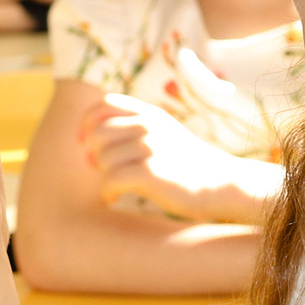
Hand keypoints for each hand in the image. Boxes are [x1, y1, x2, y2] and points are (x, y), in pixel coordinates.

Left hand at [84, 94, 282, 224]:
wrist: (220, 183)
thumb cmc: (185, 163)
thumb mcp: (162, 133)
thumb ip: (129, 131)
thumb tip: (83, 146)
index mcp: (150, 113)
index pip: (104, 105)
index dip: (88, 123)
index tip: (86, 143)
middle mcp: (149, 125)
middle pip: (98, 134)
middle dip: (96, 154)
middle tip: (110, 171)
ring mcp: (150, 147)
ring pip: (102, 159)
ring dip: (105, 176)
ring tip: (118, 187)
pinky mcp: (151, 173)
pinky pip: (110, 179)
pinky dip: (107, 192)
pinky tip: (114, 198)